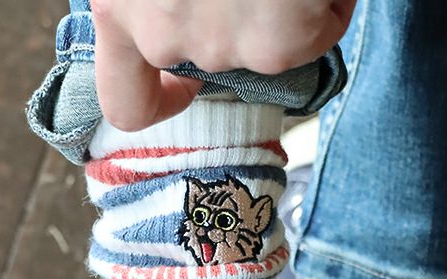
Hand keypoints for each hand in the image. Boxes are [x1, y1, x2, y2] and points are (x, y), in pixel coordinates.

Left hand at [91, 0, 355, 130]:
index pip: (125, 101)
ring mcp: (217, 45)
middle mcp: (159, 36)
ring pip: (263, 43)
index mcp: (119, 1)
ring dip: (283, 5)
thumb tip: (198, 0)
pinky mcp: (275, 42)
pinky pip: (316, 31)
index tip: (186, 87)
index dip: (162, 99)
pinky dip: (327, 2)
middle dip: (237, 21)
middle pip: (207, 59)